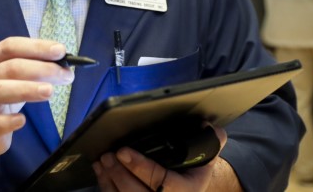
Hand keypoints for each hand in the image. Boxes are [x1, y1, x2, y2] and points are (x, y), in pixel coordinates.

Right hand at [0, 37, 73, 157]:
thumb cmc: (1, 97)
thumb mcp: (13, 78)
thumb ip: (34, 68)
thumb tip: (64, 65)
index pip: (11, 46)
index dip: (36, 47)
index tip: (60, 51)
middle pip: (9, 67)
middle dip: (41, 68)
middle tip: (65, 75)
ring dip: (25, 89)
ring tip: (49, 91)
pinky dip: (7, 121)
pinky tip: (22, 120)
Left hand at [93, 126, 228, 191]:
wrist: (189, 185)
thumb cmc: (194, 168)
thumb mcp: (207, 155)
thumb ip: (211, 140)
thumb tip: (210, 127)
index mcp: (188, 190)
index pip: (162, 182)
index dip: (141, 167)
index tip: (124, 151)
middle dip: (120, 174)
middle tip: (109, 155)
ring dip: (110, 180)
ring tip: (103, 161)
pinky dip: (106, 186)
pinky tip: (101, 171)